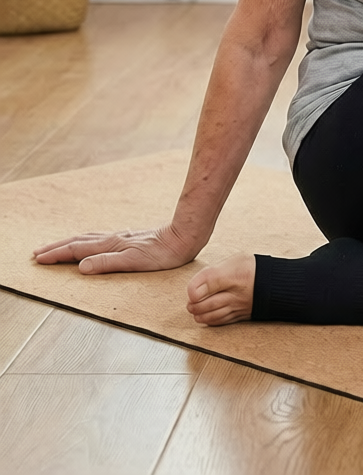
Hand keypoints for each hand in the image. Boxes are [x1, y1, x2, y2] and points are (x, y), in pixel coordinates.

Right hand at [32, 224, 200, 274]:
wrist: (184, 237)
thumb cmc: (163, 253)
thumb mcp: (134, 261)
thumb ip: (107, 263)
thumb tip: (80, 266)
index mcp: (111, 245)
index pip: (77, 249)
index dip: (57, 254)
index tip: (38, 259)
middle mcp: (114, 239)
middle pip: (79, 241)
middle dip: (57, 247)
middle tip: (38, 252)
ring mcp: (121, 237)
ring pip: (88, 238)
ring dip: (69, 242)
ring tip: (56, 246)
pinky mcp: (130, 238)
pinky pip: (100, 239)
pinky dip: (86, 241)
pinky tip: (90, 243)